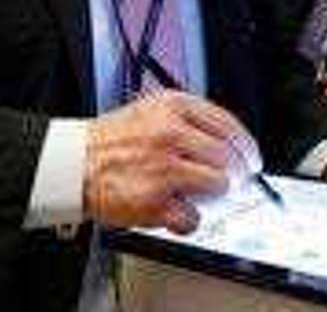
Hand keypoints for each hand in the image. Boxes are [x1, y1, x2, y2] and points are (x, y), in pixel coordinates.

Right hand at [84, 90, 254, 233]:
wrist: (74, 163)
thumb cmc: (111, 142)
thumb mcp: (151, 111)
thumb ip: (189, 122)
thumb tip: (228, 145)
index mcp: (173, 107)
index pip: (229, 125)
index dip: (246, 146)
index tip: (252, 159)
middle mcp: (171, 133)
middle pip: (230, 157)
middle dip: (235, 174)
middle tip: (230, 183)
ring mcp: (164, 166)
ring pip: (219, 185)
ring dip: (213, 195)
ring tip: (195, 194)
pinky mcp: (155, 199)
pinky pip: (193, 216)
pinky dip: (187, 219)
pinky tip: (174, 210)